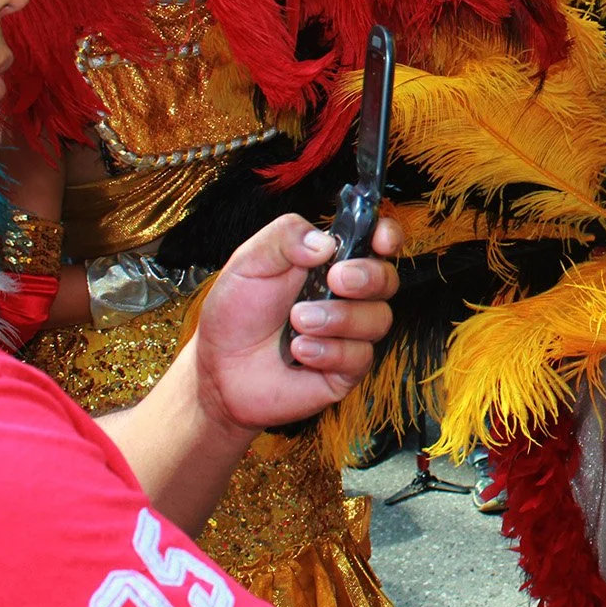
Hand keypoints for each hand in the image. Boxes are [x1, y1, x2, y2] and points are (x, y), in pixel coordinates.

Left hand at [193, 213, 400, 434]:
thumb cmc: (236, 312)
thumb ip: (285, 237)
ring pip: (378, 319)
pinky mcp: (345, 370)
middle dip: (368, 277)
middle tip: (335, 280)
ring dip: (339, 317)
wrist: (218, 368)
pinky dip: (330, 351)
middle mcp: (346, 295)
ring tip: (298, 321)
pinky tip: (299, 350)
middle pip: (387, 279)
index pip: (374, 241)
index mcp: (329, 261)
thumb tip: (325, 242)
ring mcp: (348, 333)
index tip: (380, 240)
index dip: (387, 236)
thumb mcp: (250, 262)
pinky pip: (360, 356)